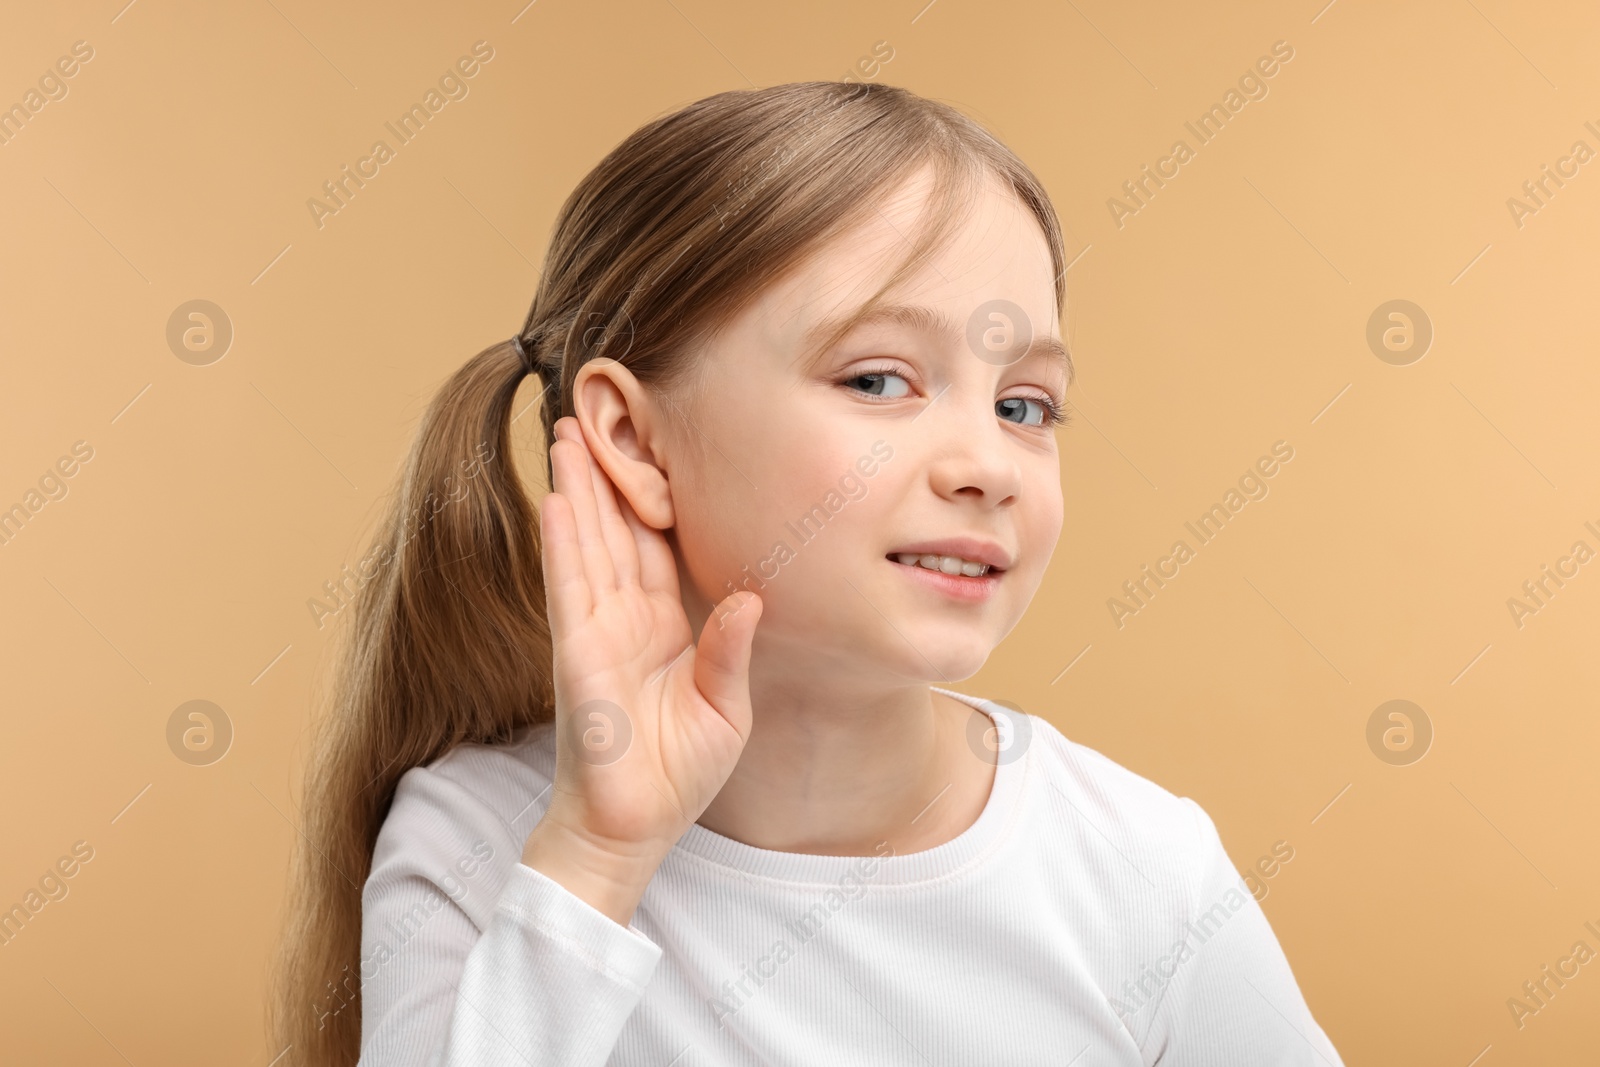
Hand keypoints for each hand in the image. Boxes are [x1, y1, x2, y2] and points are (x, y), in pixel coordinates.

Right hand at [530, 415, 762, 873]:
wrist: (634, 830)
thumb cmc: (677, 775)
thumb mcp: (724, 709)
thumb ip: (730, 651)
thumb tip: (753, 597)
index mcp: (664, 628)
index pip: (657, 548)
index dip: (652, 496)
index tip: (648, 445)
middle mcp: (626, 622)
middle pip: (615, 531)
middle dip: (604, 473)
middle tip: (594, 413)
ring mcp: (596, 635)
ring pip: (586, 546)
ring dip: (576, 490)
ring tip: (565, 435)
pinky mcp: (578, 658)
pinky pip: (569, 592)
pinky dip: (563, 547)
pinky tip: (556, 502)